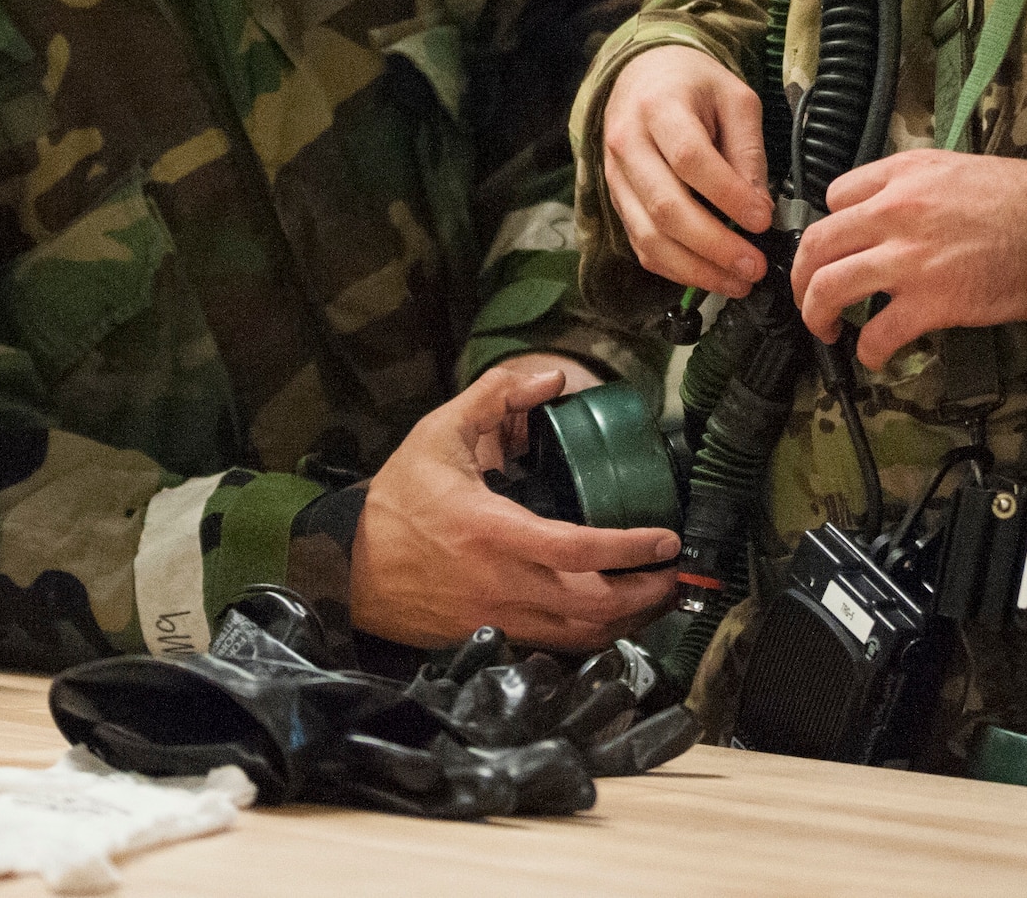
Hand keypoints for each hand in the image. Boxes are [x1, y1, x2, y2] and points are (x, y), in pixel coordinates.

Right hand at [350, 365, 678, 649]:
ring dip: (627, 621)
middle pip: (592, 607)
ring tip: (656, 597)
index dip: (629, 549)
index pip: (576, 550)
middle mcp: (501, 584)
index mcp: (492, 531)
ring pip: (580, 636)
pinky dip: (591, 636)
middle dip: (646, 595)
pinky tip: (611, 617)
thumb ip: (494, 397)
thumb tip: (550, 378)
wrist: (351, 567)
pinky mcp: (492, 638)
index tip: (667, 540)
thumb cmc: (398, 501)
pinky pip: (555, 647)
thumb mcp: (439, 434)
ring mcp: (497, 619)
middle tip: (675, 575)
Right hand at [603, 46, 772, 297]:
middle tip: (755, 266)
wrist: (642, 76)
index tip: (763, 219)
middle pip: (665, 206)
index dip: (728, 195)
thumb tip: (759, 209)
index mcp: (659, 107)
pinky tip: (710, 275)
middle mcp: (627, 144)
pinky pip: (641, 246)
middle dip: (714, 245)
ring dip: (696, 269)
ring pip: (649, 236)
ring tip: (738, 282)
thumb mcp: (735, 99)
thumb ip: (748, 151)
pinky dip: (676, 269)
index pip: (690, 159)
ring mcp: (616, 177)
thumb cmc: (694, 86)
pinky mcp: (616, 201)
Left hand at [791, 151, 1026, 370]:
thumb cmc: (1024, 198)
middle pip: (817, 243)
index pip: (834, 196)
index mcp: (902, 174)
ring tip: (825, 327)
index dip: (831, 226)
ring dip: (816, 313)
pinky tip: (873, 355)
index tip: (835, 248)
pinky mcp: (930, 302)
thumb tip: (889, 211)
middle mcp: (894, 212)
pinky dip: (867, 350)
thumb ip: (915, 184)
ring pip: (829, 286)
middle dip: (800, 275)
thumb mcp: (958, 167)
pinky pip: (877, 333)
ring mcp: (908, 258)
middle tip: (806, 294)